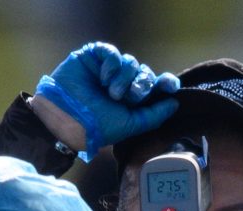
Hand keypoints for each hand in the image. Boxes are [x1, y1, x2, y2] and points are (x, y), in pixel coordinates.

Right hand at [32, 42, 178, 158]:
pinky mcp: (93, 57)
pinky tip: (103, 79)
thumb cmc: (96, 126)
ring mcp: (107, 70)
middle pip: (145, 73)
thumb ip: (153, 115)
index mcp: (130, 101)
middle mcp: (121, 84)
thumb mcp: (130, 125)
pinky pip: (112, 52)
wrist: (67, 119)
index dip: (165, 83)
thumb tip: (174, 103)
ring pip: (130, 62)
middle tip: (130, 96)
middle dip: (141, 84)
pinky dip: (112, 64)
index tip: (170, 86)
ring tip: (111, 92)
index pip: (154, 86)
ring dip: (125, 78)